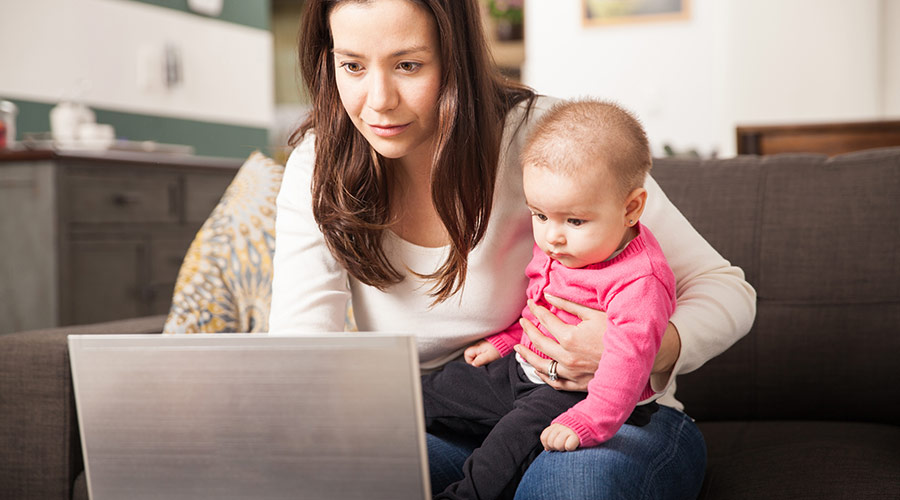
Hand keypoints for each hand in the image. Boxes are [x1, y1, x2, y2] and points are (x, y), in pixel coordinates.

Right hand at [464, 340, 500, 366]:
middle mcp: (478, 345)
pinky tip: (490, 358)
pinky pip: (481, 353)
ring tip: (488, 360)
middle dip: (475, 361)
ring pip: (476, 355)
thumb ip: (480, 360)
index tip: (478, 364)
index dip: (470, 361)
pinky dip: (484, 357)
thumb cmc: (499, 349)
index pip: (466, 354)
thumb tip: (473, 364)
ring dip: (481, 359)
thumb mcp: (489, 356)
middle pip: (470, 355)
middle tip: (484, 363)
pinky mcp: (486, 347)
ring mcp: (482, 346)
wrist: (508, 342)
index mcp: (477, 347)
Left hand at [514, 294, 682, 391]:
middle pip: (539, 342)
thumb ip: (569, 304)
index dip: (537, 311)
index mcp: (569, 337)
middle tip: (522, 322)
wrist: (635, 357)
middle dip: (528, 330)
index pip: (546, 321)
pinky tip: (537, 370)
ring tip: (518, 349)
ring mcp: (571, 372)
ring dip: (527, 356)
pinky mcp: (578, 384)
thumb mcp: (594, 313)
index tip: (532, 304)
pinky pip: (555, 382)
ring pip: (542, 366)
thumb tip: (548, 294)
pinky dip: (543, 376)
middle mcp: (566, 357)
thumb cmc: (616, 333)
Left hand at [541, 423, 579, 450]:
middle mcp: (560, 427)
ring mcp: (568, 430)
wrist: (589, 422)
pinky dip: (570, 448)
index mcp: (555, 425)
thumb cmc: (574, 431)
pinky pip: (568, 446)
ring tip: (567, 446)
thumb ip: (553, 437)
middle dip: (555, 447)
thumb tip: (546, 449)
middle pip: (550, 442)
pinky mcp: (576, 436)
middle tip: (562, 446)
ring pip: (558, 445)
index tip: (553, 446)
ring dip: (562, 448)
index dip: (547, 444)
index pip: (544, 437)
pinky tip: (574, 446)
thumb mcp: (561, 430)